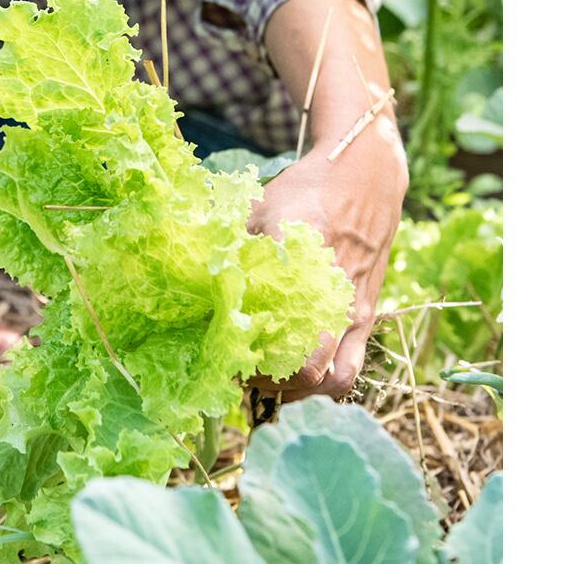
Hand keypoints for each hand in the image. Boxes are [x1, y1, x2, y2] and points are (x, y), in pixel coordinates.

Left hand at [247, 136, 405, 400]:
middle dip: (269, 381)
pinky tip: (296, 366)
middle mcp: (336, 299)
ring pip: (330, 381)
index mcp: (306, 268)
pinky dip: (323, 380)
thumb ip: (235, 249)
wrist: (367, 176)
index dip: (249, 360)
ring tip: (270, 372)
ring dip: (299, 387)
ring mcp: (356, 313)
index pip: (279, 337)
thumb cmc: (309, 190)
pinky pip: (349, 369)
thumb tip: (196, 287)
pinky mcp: (367, 318)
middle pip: (304, 373)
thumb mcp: (265, 208)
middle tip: (242, 367)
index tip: (224, 353)